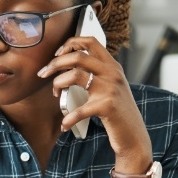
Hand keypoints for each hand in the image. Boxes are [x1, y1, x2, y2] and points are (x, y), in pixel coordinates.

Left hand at [38, 35, 152, 168]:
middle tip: (43, 74)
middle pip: (78, 56)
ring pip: (74, 75)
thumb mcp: (112, 86)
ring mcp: (110, 88)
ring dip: (57, 84)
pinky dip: (68, 119)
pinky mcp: (107, 106)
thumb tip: (68, 65)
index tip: (56, 54)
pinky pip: (78, 110)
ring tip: (55, 94)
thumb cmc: (118, 112)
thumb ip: (98, 73)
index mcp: (112, 66)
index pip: (90, 42)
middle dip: (55, 63)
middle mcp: (112, 73)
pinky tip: (64, 126)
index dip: (70, 44)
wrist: (134, 135)